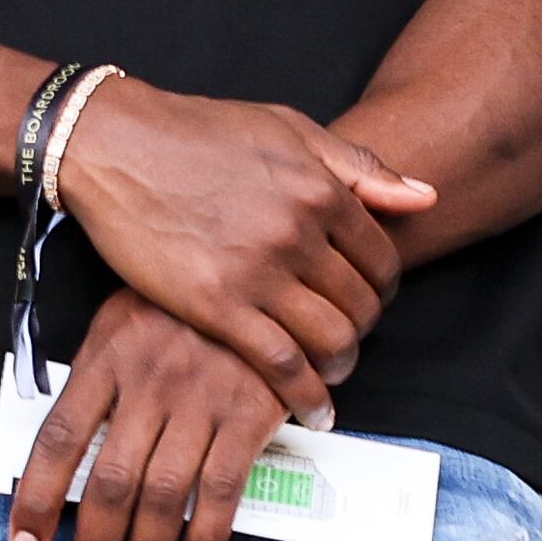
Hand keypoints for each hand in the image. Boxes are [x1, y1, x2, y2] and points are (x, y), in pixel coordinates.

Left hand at [7, 291, 293, 540]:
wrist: (267, 269)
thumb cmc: (184, 306)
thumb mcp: (124, 321)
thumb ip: (96, 382)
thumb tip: (60, 460)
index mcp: (107, 355)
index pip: (57, 439)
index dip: (35, 502)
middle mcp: (148, 379)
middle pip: (108, 482)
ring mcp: (201, 397)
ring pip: (162, 496)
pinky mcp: (250, 412)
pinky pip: (221, 490)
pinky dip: (204, 540)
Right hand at [47, 77, 429, 425]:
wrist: (116, 144)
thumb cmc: (198, 131)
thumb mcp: (288, 128)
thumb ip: (359, 166)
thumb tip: (425, 197)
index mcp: (320, 188)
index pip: (383, 259)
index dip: (381, 288)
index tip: (365, 298)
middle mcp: (298, 231)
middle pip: (362, 305)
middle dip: (361, 328)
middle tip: (344, 335)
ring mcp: (258, 271)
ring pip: (331, 340)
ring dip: (340, 366)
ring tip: (330, 373)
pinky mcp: (215, 305)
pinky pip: (281, 365)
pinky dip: (306, 397)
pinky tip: (312, 412)